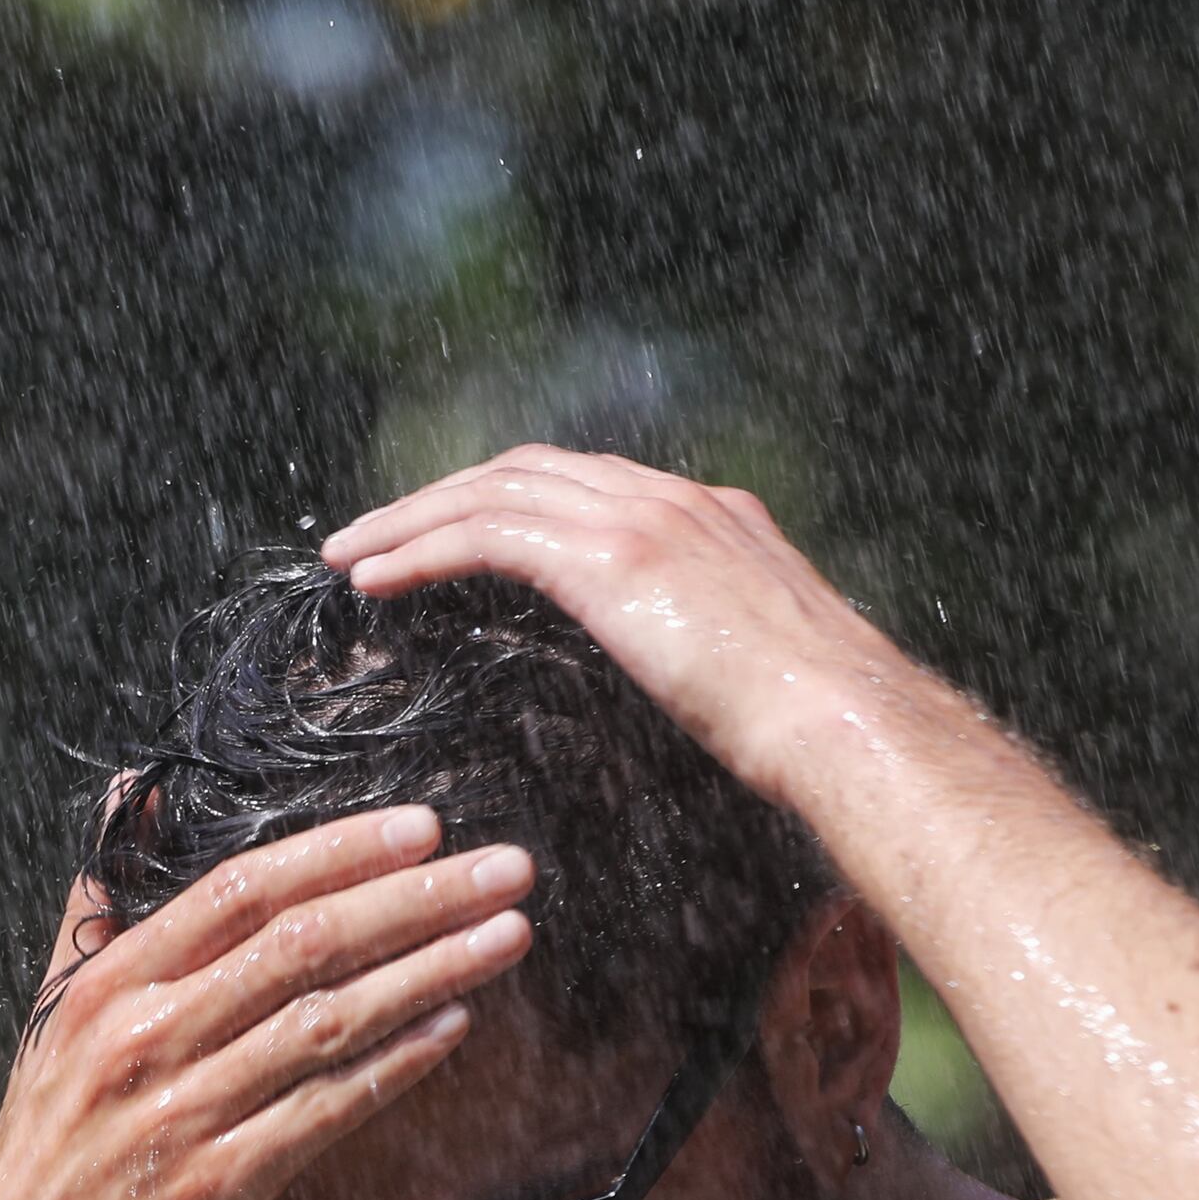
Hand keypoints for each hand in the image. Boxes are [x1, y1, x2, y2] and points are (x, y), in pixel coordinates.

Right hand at [0, 808, 533, 1199]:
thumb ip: (95, 915)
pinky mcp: (218, 1187)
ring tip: (507, 936)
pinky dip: (396, 1065)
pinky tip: (454, 1029)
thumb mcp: (49, 1025)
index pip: (241, 891)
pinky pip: (326, 1111)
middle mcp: (144, 1038)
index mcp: (107, 988)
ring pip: (329, 1021)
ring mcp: (183, 1114)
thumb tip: (132, 801)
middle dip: (416, 898)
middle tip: (502, 869)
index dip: (339, 852)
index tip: (420, 828)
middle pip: (302, 944)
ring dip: (430, 972)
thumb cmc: (43, 1161)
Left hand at [319, 448, 972, 816]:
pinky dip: (423, 548)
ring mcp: (644, 518)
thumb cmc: (814, 727)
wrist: (845, 720)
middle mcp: (672, 500)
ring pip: (495, 490)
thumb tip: (684, 685)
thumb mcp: (751, 669)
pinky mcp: (613, 557)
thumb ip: (705, 649)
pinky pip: (488, 533)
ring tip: (353, 553)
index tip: (454, 533)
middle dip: (445, 496)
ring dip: (412, 518)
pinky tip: (377, 577)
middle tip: (377, 534)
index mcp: (710, 516)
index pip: (585, 485)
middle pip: (527, 471)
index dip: (508, 501)